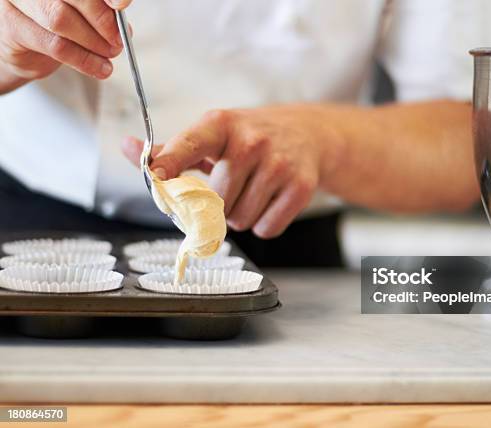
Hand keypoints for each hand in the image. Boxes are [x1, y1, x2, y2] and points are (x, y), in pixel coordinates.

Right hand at [0, 0, 131, 90]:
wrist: (25, 50)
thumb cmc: (55, 27)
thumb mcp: (82, 14)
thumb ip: (101, 11)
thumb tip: (122, 20)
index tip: (121, 5)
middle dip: (102, 20)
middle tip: (118, 40)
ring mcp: (18, 2)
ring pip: (61, 20)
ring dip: (94, 42)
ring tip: (110, 54)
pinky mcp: (14, 28)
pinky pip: (56, 46)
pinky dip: (85, 60)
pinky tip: (100, 68)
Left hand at [122, 106, 343, 237]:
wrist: (309, 134)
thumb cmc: (251, 137)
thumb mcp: (213, 136)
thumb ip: (171, 149)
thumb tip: (129, 148)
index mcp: (221, 125)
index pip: (190, 144)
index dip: (171, 162)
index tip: (157, 174)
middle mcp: (251, 141)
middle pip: (215, 202)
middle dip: (219, 205)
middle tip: (233, 186)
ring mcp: (279, 164)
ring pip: (240, 220)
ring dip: (241, 215)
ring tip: (253, 191)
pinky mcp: (301, 187)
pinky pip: (266, 229)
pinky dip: (264, 224)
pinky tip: (271, 200)